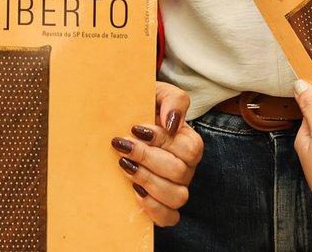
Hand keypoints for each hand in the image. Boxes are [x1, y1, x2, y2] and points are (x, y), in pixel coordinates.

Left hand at [110, 81, 202, 225]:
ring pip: (177, 197)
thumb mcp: (157, 93)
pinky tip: (134, 192)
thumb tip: (172, 123)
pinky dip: (153, 208)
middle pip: (180, 173)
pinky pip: (169, 218)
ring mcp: (175, 188)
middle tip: (122, 145)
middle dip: (147, 158)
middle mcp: (186, 168)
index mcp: (189, 142)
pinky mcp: (162, 206)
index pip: (190, 148)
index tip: (135, 128)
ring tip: (124, 165)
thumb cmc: (142, 107)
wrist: (122, 122)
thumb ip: (173, 100)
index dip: (162, 140)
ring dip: (148, 181)